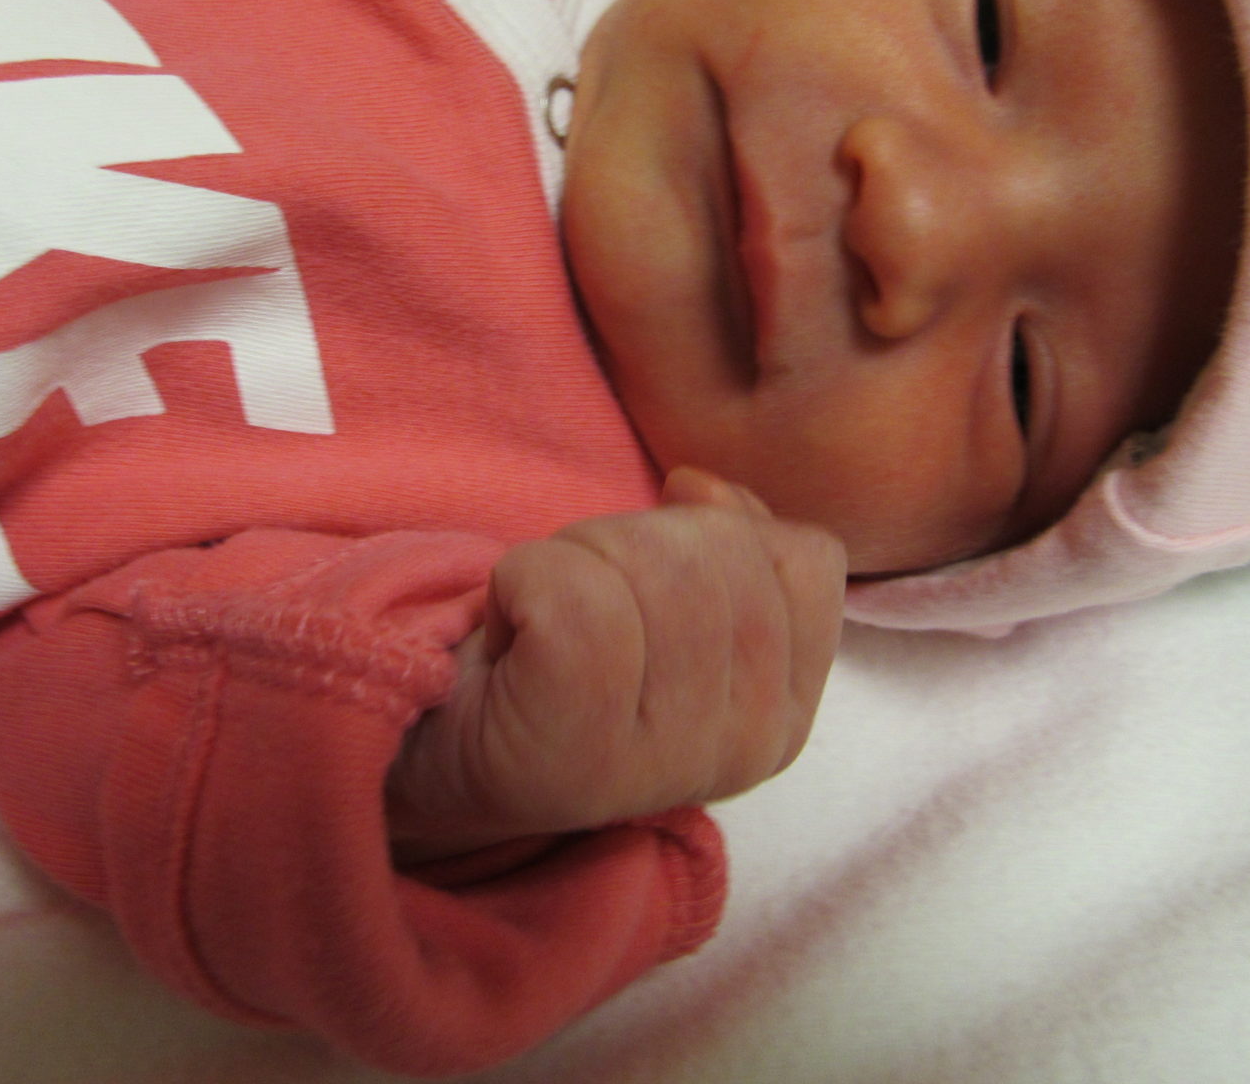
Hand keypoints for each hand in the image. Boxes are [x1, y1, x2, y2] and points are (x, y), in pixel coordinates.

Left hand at [385, 468, 846, 862]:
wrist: (444, 756)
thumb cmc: (563, 667)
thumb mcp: (672, 604)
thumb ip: (725, 542)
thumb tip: (700, 487)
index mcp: (785, 718)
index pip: (806, 558)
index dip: (720, 529)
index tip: (648, 573)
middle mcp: (746, 750)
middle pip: (720, 547)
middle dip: (631, 537)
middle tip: (577, 599)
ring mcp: (665, 760)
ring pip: (648, 561)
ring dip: (572, 555)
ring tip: (544, 617)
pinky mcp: (577, 748)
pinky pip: (570, 595)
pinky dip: (521, 579)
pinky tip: (511, 631)